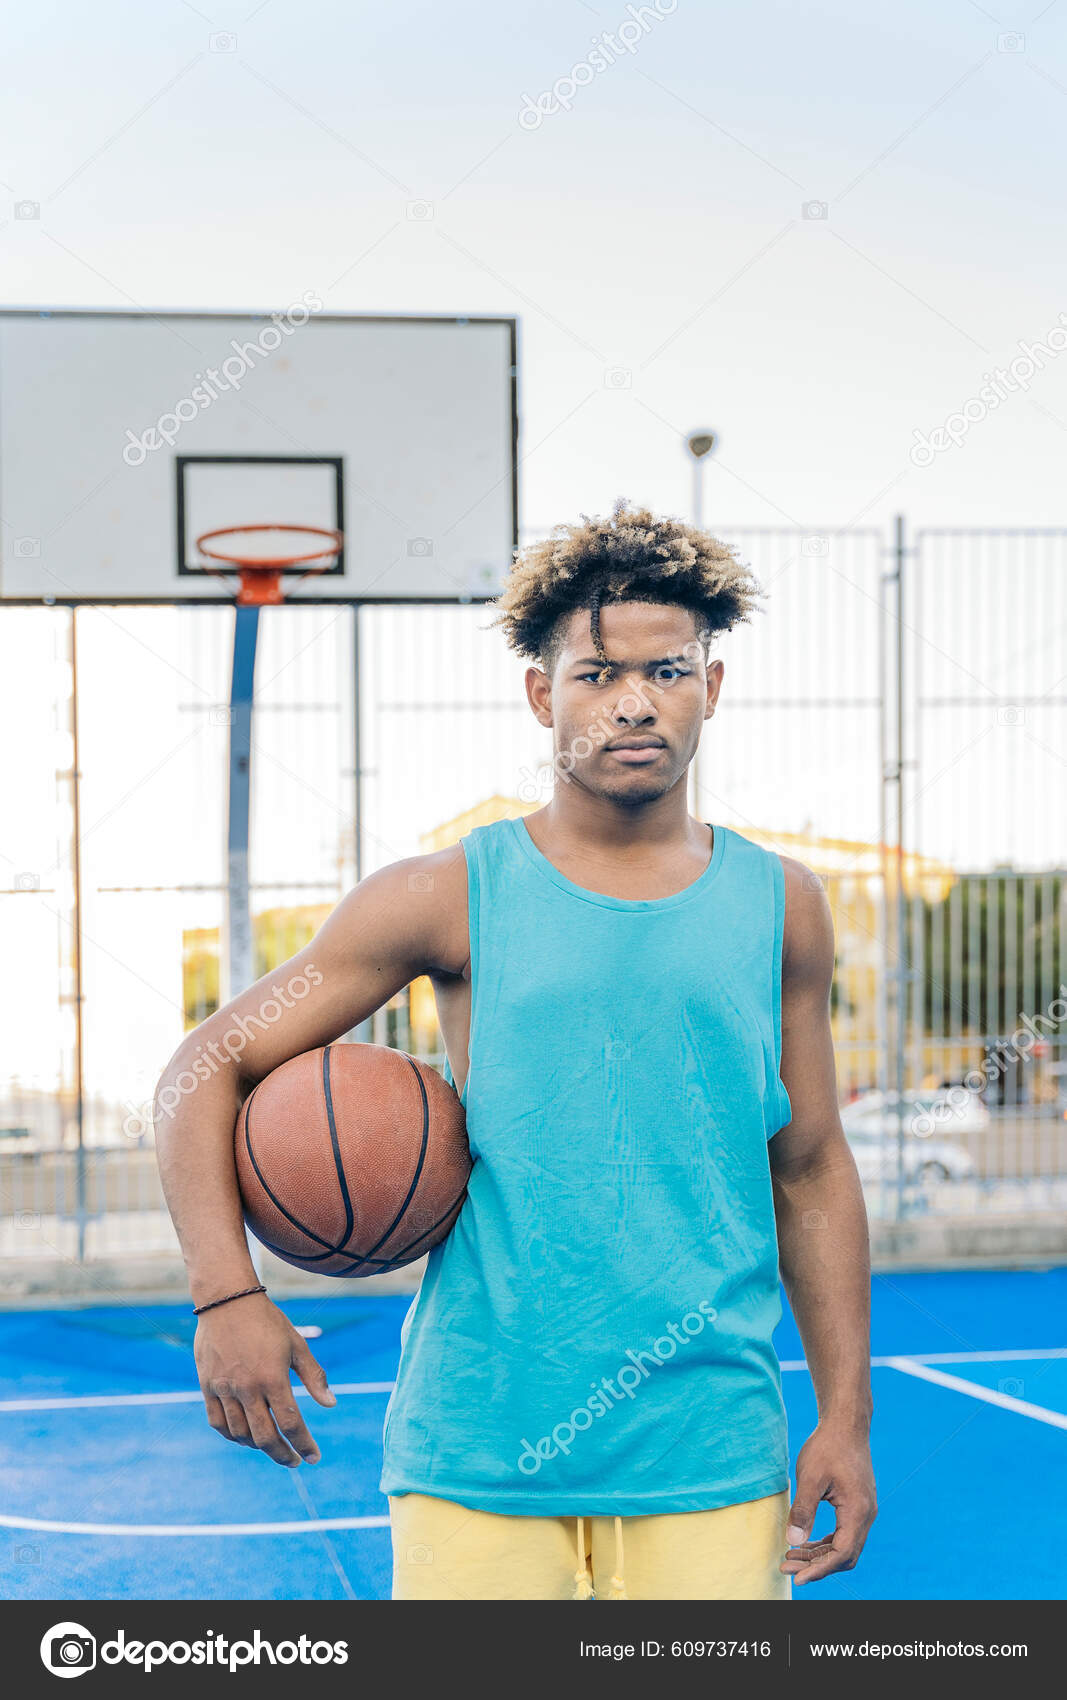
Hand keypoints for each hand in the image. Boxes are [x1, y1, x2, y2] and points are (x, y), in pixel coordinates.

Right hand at [194, 1292, 335, 1466]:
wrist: (227, 1299)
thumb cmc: (267, 1320)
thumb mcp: (296, 1344)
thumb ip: (314, 1376)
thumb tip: (331, 1405)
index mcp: (273, 1377)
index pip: (291, 1423)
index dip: (304, 1445)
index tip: (313, 1457)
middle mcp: (247, 1388)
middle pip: (265, 1437)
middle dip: (282, 1455)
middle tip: (293, 1461)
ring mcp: (224, 1388)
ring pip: (240, 1434)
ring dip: (258, 1446)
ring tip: (272, 1446)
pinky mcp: (207, 1386)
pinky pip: (217, 1422)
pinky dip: (231, 1436)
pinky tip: (244, 1437)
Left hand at [780, 1419, 876, 1584]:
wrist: (845, 1423)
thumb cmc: (827, 1446)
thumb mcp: (810, 1477)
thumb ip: (803, 1511)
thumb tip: (793, 1542)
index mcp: (858, 1511)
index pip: (841, 1553)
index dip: (819, 1569)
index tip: (797, 1578)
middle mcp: (866, 1515)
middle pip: (844, 1555)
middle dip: (816, 1565)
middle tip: (786, 1566)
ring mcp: (864, 1511)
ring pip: (844, 1546)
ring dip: (819, 1555)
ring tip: (791, 1555)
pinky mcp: (858, 1505)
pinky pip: (844, 1533)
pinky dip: (825, 1542)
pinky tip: (806, 1542)